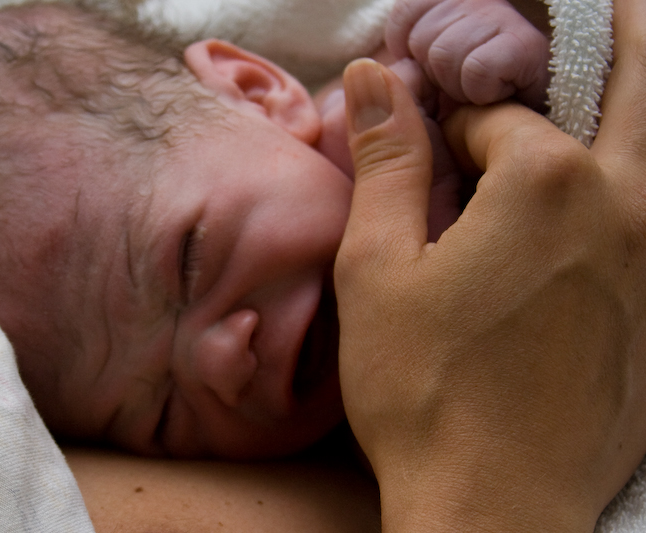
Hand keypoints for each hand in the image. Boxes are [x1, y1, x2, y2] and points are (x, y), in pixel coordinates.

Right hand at [336, 0, 645, 529]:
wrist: (494, 507)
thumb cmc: (422, 388)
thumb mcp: (378, 267)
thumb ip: (388, 161)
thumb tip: (379, 76)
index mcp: (548, 184)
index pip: (498, 117)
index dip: (451, 118)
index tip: (425, 130)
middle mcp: (625, 208)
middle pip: (636, 90)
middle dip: (619, 38)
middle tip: (614, 5)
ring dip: (635, 113)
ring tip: (615, 81)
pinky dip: (633, 193)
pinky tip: (600, 209)